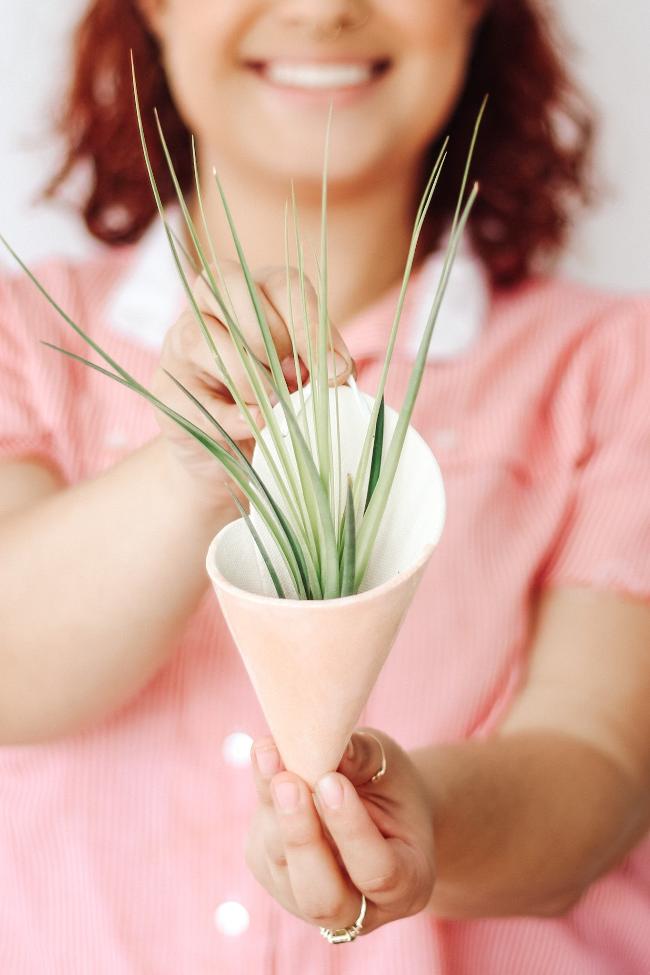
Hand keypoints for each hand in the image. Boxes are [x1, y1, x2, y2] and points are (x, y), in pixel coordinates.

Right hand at [150, 261, 352, 509]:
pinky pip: (200, 399)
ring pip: (208, 340)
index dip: (311, 326)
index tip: (335, 371)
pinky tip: (257, 427)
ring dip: (253, 381)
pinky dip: (236, 419)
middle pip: (233, 287)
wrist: (232, 455)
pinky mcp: (165, 391)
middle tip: (293, 380)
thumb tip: (337, 370)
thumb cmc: (275, 404)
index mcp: (253, 292)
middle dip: (272, 338)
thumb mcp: (306, 379)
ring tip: (276, 409)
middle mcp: (208, 305)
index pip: (282, 284)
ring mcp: (178, 344)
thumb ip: (320, 366)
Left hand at [246, 728, 435, 936]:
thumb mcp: (391, 766)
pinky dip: (262, 802)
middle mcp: (359, 909)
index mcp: (408, 886)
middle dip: (301, 837)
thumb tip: (326, 746)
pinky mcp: (276, 880)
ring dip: (272, 811)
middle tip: (288, 783)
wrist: (377, 805)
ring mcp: (310, 902)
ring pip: (283, 871)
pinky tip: (267, 759)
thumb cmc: (392, 786)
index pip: (377, 873)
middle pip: (321, 896)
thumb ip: (364, 758)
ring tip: (269, 754)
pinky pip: (261, 849)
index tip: (331, 781)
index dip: (351, 829)